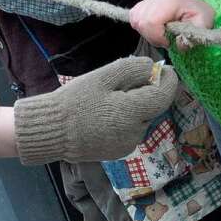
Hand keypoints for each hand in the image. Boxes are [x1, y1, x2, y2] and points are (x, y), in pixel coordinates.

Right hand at [15, 56, 180, 163]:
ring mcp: (128, 145)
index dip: (168, 80)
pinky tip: (103, 115)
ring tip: (107, 99)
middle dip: (144, 92)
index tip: (163, 69)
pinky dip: (124, 120)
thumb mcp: (102, 77)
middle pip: (152, 106)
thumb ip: (132, 69)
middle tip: (122, 81)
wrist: (51, 131)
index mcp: (134, 113)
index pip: (165, 95)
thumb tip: (154, 68)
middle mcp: (136, 133)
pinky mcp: (119, 152)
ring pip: (141, 118)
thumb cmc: (74, 101)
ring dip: (133, 106)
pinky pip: (130, 130)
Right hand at [130, 0, 215, 47]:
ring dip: (147, 33)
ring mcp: (147, 0)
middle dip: (152, 37)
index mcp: (169, 2)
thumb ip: (193, 36)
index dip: (157, 36)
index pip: (151, 21)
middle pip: (141, 22)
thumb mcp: (204, 24)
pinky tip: (153, 29)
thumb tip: (179, 45)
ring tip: (161, 35)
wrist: (195, 6)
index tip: (169, 42)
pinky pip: (134, 18)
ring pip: (136, 21)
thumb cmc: (199, 14)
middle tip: (166, 40)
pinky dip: (141, 28)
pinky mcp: (142, 4)